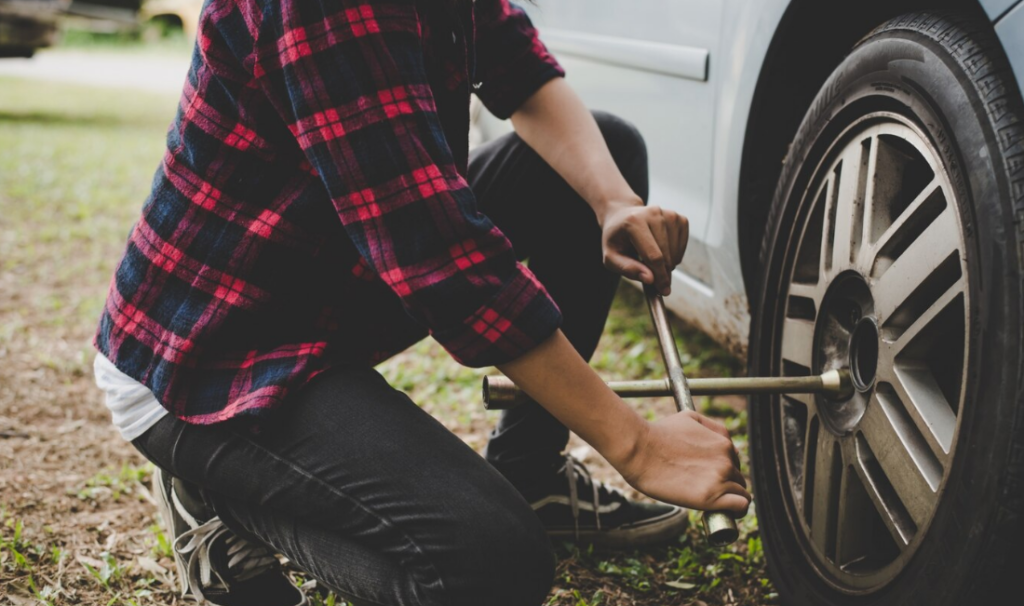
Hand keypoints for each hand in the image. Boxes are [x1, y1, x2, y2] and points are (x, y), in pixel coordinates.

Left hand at [600, 202, 688, 295]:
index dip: (659, 276)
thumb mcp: (611, 257)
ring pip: (675, 251)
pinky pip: (682, 245)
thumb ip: (627, 268)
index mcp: (634, 222)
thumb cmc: (616, 239)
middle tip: (658, 283)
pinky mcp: (679, 218)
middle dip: (664, 273)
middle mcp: (653, 214)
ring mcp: (668, 214)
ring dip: (669, 264)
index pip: (653, 255)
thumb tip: (650, 279)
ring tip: (653, 262)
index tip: (663, 290)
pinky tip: (662, 252)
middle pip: (666, 254)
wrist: (622, 216)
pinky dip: (675, 255)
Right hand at [615, 410, 750, 514]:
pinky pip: (741, 506)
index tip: (711, 477)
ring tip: (713, 503)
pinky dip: (738, 511)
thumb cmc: (657, 434)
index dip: (723, 471)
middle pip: (737, 478)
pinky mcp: (711, 497)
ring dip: (729, 498)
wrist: (639, 449)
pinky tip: (729, 513)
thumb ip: (711, 427)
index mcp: (723, 443)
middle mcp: (726, 460)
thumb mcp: (689, 417)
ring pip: (741, 492)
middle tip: (706, 490)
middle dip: (725, 484)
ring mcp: (719, 479)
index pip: (734, 462)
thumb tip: (724, 442)